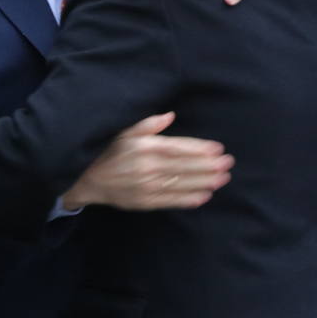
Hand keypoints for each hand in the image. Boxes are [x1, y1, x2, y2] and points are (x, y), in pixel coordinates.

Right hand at [61, 112, 233, 210]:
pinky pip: (171, 201)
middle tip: (228, 164)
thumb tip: (171, 115)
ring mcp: (146, 186)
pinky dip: (188, 199)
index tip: (218, 149)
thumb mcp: (125, 131)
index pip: (178, 148)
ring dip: (204, 182)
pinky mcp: (144, 202)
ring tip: (222, 179)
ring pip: (181, 184)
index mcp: (144, 147)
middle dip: (208, 166)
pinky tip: (204, 196)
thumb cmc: (110, 151)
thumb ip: (148, 124)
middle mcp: (147, 167)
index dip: (200, 149)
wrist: (88, 179)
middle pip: (184, 167)